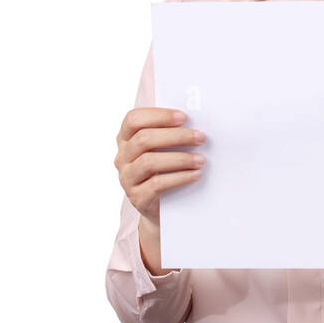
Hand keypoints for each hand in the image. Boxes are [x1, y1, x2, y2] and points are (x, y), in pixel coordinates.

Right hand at [115, 107, 206, 227]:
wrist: (162, 207)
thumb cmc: (166, 168)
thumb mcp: (163, 148)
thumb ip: (170, 132)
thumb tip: (197, 118)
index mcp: (125, 138)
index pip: (133, 119)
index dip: (158, 115)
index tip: (184, 117)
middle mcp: (122, 157)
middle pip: (144, 139)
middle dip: (176, 136)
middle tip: (200, 137)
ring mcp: (127, 178)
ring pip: (149, 162)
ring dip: (180, 158)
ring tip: (200, 159)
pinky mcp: (137, 198)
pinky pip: (157, 185)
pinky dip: (180, 178)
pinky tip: (195, 174)